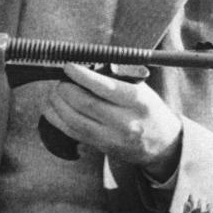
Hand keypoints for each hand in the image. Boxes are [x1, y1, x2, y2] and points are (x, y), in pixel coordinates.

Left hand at [42, 63, 182, 178]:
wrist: (162, 143)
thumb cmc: (147, 108)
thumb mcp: (141, 88)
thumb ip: (115, 76)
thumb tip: (83, 65)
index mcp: (138, 102)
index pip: (105, 88)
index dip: (82, 76)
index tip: (68, 66)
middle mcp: (126, 122)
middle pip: (85, 104)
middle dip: (66, 89)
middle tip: (61, 80)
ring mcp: (112, 138)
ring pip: (74, 120)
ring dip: (57, 103)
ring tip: (55, 91)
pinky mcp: (100, 147)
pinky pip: (70, 132)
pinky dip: (55, 118)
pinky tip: (51, 106)